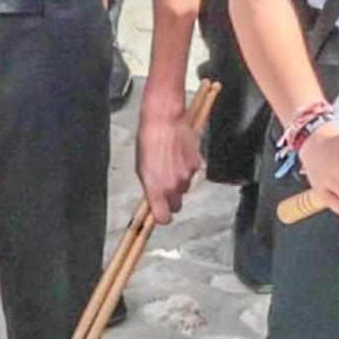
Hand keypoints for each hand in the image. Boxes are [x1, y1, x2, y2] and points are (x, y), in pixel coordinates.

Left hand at [134, 90, 201, 222]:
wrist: (165, 120)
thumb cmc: (148, 140)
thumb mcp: (141, 167)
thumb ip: (149, 187)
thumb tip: (152, 197)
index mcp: (157, 189)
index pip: (163, 218)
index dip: (161, 216)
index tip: (159, 211)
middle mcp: (174, 187)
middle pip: (176, 206)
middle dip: (170, 200)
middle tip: (163, 186)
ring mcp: (187, 176)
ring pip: (184, 189)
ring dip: (178, 182)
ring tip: (169, 164)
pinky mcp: (197, 165)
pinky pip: (191, 174)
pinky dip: (186, 169)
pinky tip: (178, 156)